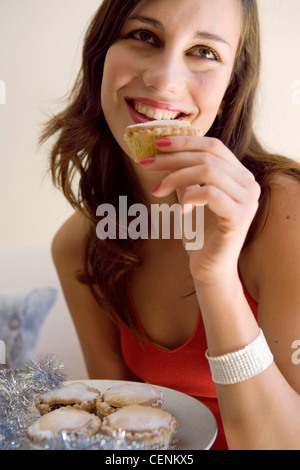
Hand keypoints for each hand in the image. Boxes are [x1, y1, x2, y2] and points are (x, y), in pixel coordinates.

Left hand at [140, 135, 260, 283]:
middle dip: (172, 157)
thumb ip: (186, 174)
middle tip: (146, 163)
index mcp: (240, 175)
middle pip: (208, 156)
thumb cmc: (199, 234)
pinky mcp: (239, 217)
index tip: (156, 144)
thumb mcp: (189, 196)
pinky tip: (181, 210)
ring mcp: (247, 200)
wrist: (209, 268)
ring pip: (208, 172)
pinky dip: (189, 198)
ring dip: (175, 177)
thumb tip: (165, 150)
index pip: (213, 146)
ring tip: (157, 191)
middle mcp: (249, 184)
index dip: (184, 141)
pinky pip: (210, 194)